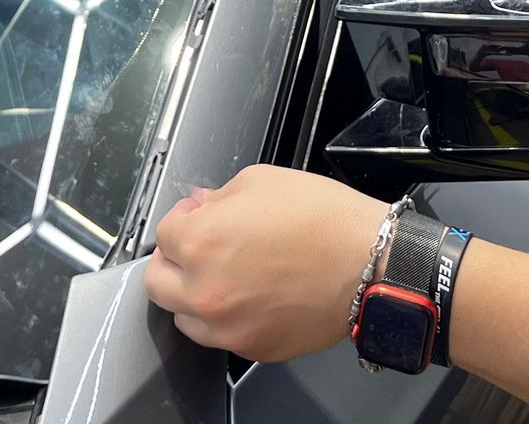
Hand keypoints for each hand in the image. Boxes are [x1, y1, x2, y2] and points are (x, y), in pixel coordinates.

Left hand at [143, 164, 390, 361]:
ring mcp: (227, 327)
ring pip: (183, 317)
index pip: (164, 233)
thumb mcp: (262, 181)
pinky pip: (218, 336)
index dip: (183, 218)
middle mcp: (205, 290)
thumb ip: (218, 196)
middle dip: (172, 260)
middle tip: (195, 247)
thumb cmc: (325, 222)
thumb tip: (200, 205)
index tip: (197, 214)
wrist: (370, 266)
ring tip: (223, 275)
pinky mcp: (251, 348)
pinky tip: (248, 296)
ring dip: (192, 294)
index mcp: (202, 241)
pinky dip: (224, 319)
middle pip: (158, 282)